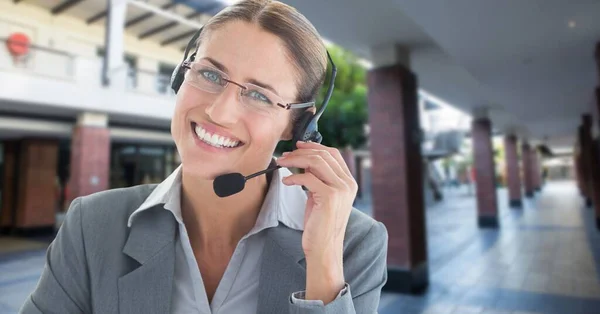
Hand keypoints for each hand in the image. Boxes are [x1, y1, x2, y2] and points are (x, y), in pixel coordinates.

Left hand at [275, 141, 357, 302]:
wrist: (324, 248)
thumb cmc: (320, 224)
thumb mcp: (320, 196)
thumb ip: (318, 178)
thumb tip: (302, 160)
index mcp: (348, 181)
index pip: (333, 153)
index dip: (314, 146)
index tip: (298, 146)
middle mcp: (348, 183)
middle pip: (323, 155)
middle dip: (300, 152)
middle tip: (284, 156)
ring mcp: (340, 189)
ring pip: (316, 162)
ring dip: (295, 160)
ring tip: (282, 164)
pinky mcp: (330, 197)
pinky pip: (308, 178)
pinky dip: (294, 177)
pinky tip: (286, 181)